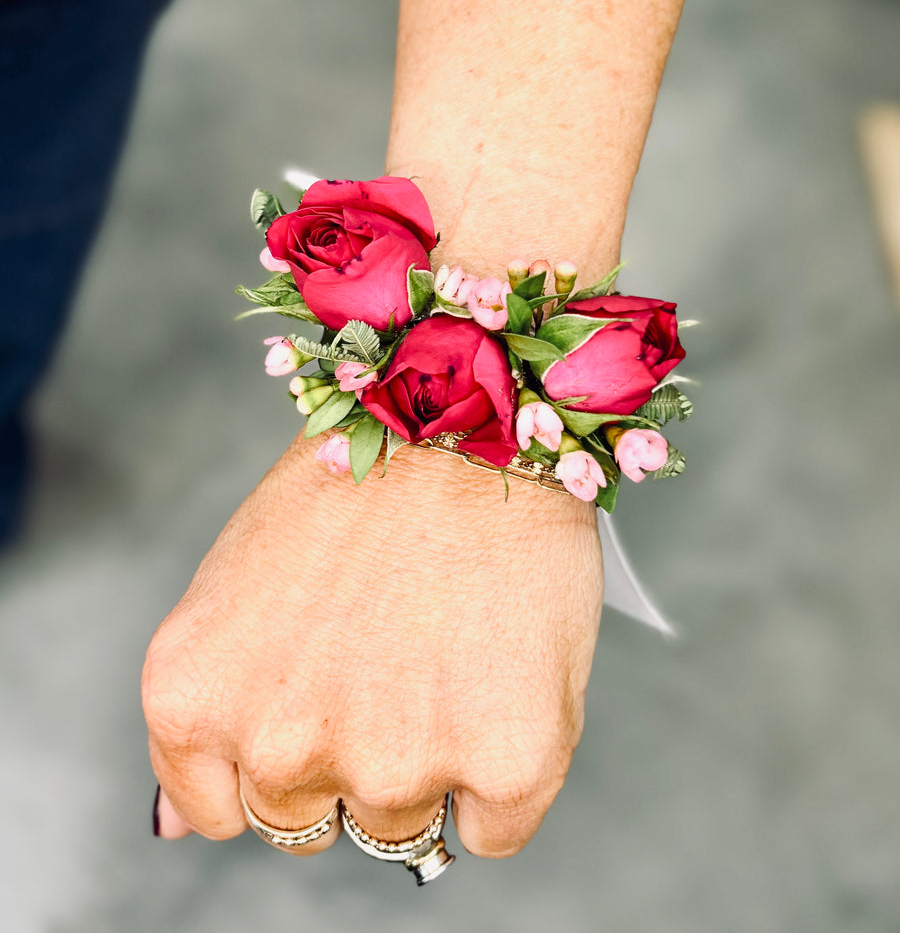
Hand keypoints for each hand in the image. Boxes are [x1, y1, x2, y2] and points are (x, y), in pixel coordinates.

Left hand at [143, 433, 602, 857]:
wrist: (470, 419)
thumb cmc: (357, 479)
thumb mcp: (234, 583)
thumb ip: (208, 711)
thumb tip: (177, 829)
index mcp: (197, 700)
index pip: (222, 814)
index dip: (277, 758)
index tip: (319, 701)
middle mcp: (281, 748)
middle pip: (311, 826)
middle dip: (347, 758)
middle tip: (387, 663)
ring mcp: (395, 764)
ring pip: (401, 831)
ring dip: (425, 763)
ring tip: (445, 655)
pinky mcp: (504, 761)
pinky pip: (491, 829)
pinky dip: (499, 774)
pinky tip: (496, 682)